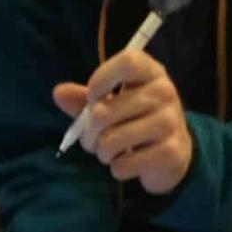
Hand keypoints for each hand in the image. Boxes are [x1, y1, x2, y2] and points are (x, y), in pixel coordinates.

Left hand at [55, 49, 192, 193]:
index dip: (102, 79)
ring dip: (102, 153)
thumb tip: (58, 92)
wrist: (173, 152)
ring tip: (110, 151)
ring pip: (111, 141)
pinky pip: (123, 165)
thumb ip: (85, 99)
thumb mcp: (113, 103)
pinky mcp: (170, 152)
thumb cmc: (136, 121)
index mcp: (150, 72)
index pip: (128, 62)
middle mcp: (164, 92)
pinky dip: (118, 169)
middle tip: (93, 139)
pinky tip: (128, 163)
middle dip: (89, 133)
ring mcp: (169, 122)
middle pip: (105, 111)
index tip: (92, 97)